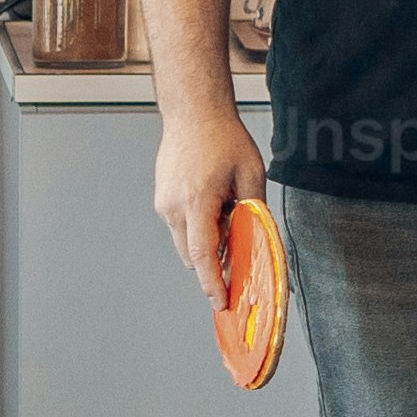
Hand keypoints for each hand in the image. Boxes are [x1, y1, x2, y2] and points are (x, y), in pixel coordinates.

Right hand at [153, 102, 261, 304]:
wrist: (193, 113)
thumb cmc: (224, 140)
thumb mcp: (251, 175)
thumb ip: (252, 210)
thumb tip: (254, 239)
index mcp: (198, 201)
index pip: (203, 254)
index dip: (212, 283)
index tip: (220, 302)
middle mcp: (174, 206)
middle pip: (192, 255)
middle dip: (213, 265)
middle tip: (237, 261)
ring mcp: (164, 203)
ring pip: (184, 242)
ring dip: (205, 244)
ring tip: (227, 218)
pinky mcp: (162, 198)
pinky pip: (180, 226)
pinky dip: (196, 229)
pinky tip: (214, 207)